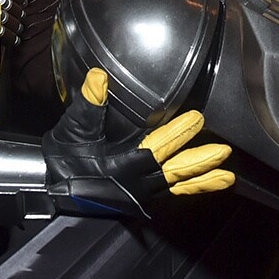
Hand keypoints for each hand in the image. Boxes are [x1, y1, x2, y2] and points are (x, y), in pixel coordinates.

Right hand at [43, 68, 233, 216]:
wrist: (51, 189)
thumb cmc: (63, 159)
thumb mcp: (73, 130)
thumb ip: (89, 104)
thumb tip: (99, 77)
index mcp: (120, 166)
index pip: (155, 148)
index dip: (177, 134)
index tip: (196, 119)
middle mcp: (134, 184)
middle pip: (173, 172)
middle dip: (199, 161)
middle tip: (223, 152)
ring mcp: (139, 195)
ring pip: (176, 187)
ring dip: (202, 180)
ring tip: (227, 176)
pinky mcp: (140, 200)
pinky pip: (171, 194)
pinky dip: (190, 189)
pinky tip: (205, 183)